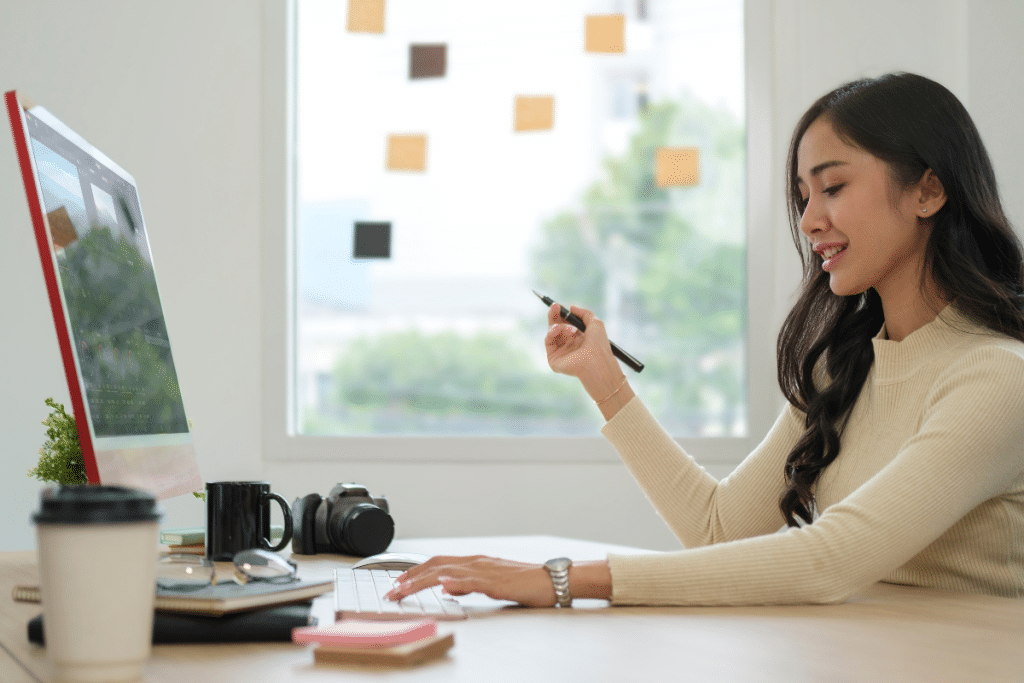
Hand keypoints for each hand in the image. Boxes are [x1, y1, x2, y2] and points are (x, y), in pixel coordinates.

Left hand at [383, 555, 556, 607]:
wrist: (551, 579)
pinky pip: (474, 582)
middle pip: (436, 565)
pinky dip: (457, 583)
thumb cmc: (524, 582)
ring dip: (423, 581)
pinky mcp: (498, 582)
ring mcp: (486, 571)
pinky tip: (445, 587)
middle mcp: (476, 562)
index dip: (415, 571)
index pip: (438, 563)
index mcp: (474, 562)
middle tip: (392, 591)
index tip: (398, 583)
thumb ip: (470, 584)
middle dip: (411, 578)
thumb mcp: (491, 584)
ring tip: (405, 590)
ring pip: (448, 572)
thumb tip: (449, 589)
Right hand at [544, 303, 613, 377]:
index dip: (562, 314)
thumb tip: (571, 307)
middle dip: (554, 315)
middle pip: (556, 327)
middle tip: (554, 306)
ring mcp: (560, 352)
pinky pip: (548, 341)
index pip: (566, 324)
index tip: (559, 306)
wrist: (595, 360)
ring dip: (558, 325)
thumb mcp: (595, 323)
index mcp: (578, 338)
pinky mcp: (553, 358)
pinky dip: (551, 332)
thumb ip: (584, 313)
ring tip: (571, 329)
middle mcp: (568, 345)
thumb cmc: (598, 344)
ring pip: (552, 332)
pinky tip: (558, 329)